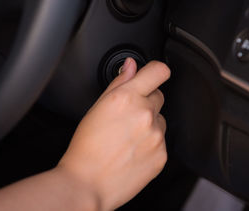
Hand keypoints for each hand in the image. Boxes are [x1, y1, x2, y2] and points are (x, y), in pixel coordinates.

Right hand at [57, 58, 170, 210]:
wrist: (88, 183)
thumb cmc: (86, 148)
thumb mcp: (98, 107)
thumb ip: (119, 83)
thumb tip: (131, 66)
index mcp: (127, 98)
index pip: (159, 71)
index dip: (155, 71)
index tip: (153, 75)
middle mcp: (145, 114)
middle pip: (159, 96)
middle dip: (146, 101)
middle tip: (127, 117)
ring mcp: (156, 136)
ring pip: (160, 120)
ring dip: (149, 124)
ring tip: (127, 138)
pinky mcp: (162, 155)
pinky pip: (162, 141)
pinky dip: (151, 144)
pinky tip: (133, 151)